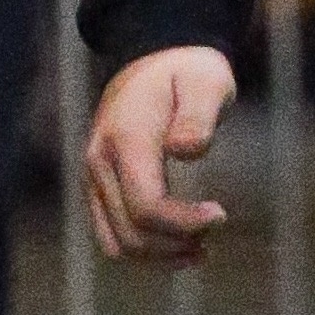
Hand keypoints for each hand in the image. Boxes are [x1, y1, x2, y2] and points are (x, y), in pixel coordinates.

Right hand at [83, 47, 236, 263]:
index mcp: (127, 139)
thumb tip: (186, 150)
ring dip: (161, 256)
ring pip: (118, 244)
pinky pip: (113, 236)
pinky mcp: (99, 188)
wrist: (154, 58)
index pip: (147, 206)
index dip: (185, 224)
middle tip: (215, 225)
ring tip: (201, 247)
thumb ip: (199, 115)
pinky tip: (182, 246)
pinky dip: (146, 250)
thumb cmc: (189, 72)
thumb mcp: (207, 80)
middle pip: (132, 233)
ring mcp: (94, 177)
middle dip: (177, 244)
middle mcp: (100, 162)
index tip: (220, 214)